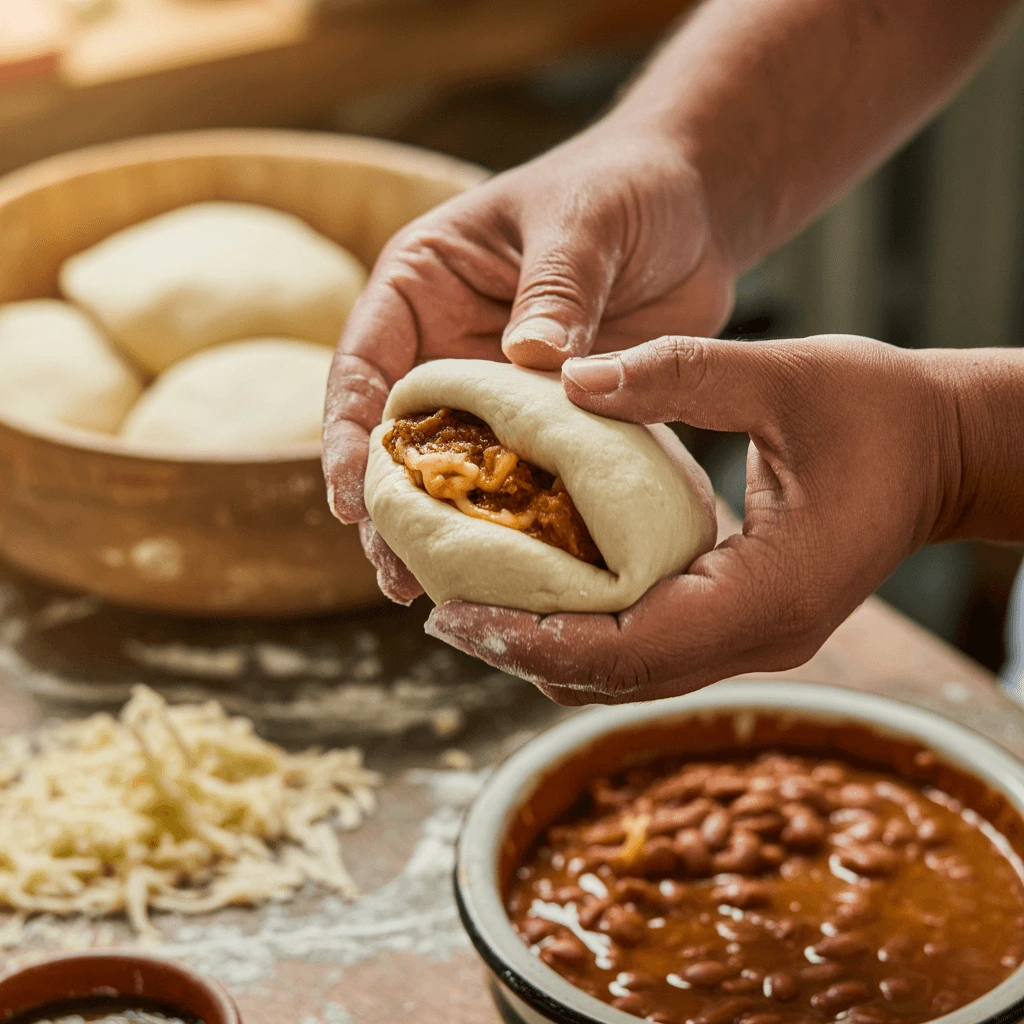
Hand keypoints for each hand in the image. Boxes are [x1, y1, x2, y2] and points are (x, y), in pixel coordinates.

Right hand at [322, 123, 734, 599]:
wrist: (692, 209)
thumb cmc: (624, 189)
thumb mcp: (584, 223)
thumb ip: (556, 289)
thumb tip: (528, 359)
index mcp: (422, 283)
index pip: (363, 363)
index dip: (347, 432)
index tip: (351, 496)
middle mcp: (444, 341)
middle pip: (394, 433)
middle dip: (386, 504)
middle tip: (391, 572)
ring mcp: (492, 386)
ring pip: (449, 467)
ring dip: (437, 527)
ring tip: (428, 592)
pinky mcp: (542, 418)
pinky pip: (516, 475)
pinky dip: (507, 520)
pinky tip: (507, 567)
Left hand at [424, 334, 958, 703]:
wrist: (945, 453)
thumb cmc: (880, 412)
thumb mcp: (784, 374)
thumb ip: (679, 373)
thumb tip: (569, 376)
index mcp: (767, 596)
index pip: (627, 649)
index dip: (531, 640)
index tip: (453, 616)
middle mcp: (757, 640)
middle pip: (614, 678)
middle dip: (521, 653)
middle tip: (439, 611)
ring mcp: (750, 642)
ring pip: (626, 676)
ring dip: (546, 649)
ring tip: (472, 606)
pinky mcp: (741, 625)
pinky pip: (646, 651)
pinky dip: (584, 633)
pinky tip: (541, 591)